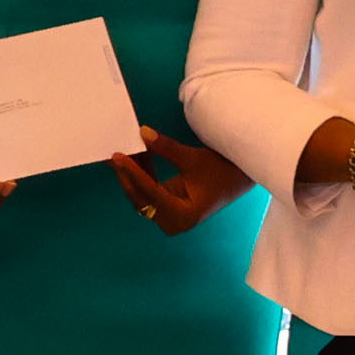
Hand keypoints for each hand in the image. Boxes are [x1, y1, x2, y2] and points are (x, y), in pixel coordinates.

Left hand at [109, 125, 248, 238]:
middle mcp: (173, 222)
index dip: (133, 173)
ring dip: (132, 174)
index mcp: (183, 215)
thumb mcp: (194, 158)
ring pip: (141, 196)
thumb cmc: (222, 172)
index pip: (150, 192)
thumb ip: (167, 148)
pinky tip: (138, 157)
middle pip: (141, 198)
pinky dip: (142, 176)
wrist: (239, 180)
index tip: (119, 156)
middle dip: (127, 175)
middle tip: (115, 154)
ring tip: (125, 152)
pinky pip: (147, 193)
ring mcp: (169, 217)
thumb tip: (142, 133)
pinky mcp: (167, 208)